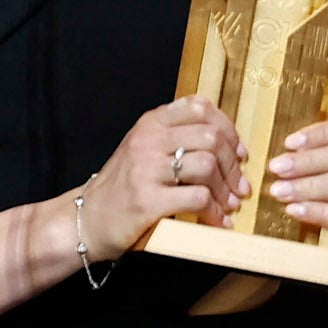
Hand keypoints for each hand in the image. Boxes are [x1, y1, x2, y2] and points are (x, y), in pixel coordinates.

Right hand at [80, 97, 249, 258]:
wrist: (88, 218)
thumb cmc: (123, 186)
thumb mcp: (144, 149)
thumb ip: (176, 137)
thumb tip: (228, 144)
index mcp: (149, 123)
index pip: (199, 107)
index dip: (228, 129)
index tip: (238, 153)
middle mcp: (146, 140)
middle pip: (210, 137)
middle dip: (233, 166)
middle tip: (239, 187)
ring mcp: (145, 169)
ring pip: (206, 165)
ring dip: (226, 190)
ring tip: (229, 206)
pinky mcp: (147, 199)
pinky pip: (197, 198)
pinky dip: (215, 212)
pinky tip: (217, 220)